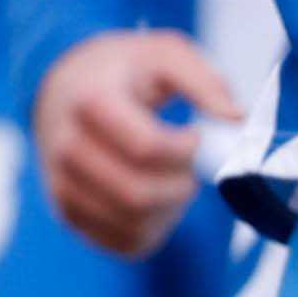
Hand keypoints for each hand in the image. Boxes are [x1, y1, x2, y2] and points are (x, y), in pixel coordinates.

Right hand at [32, 29, 237, 258]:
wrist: (62, 85)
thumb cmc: (126, 70)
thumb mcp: (166, 54)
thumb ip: (205, 81)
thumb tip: (235, 119)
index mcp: (89, 101)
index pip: (146, 148)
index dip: (186, 150)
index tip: (193, 136)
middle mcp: (66, 146)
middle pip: (138, 194)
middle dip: (181, 186)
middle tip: (188, 166)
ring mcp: (62, 184)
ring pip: (132, 224)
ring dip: (170, 210)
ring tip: (173, 179)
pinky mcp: (69, 212)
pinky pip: (123, 242)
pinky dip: (154, 230)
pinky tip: (157, 200)